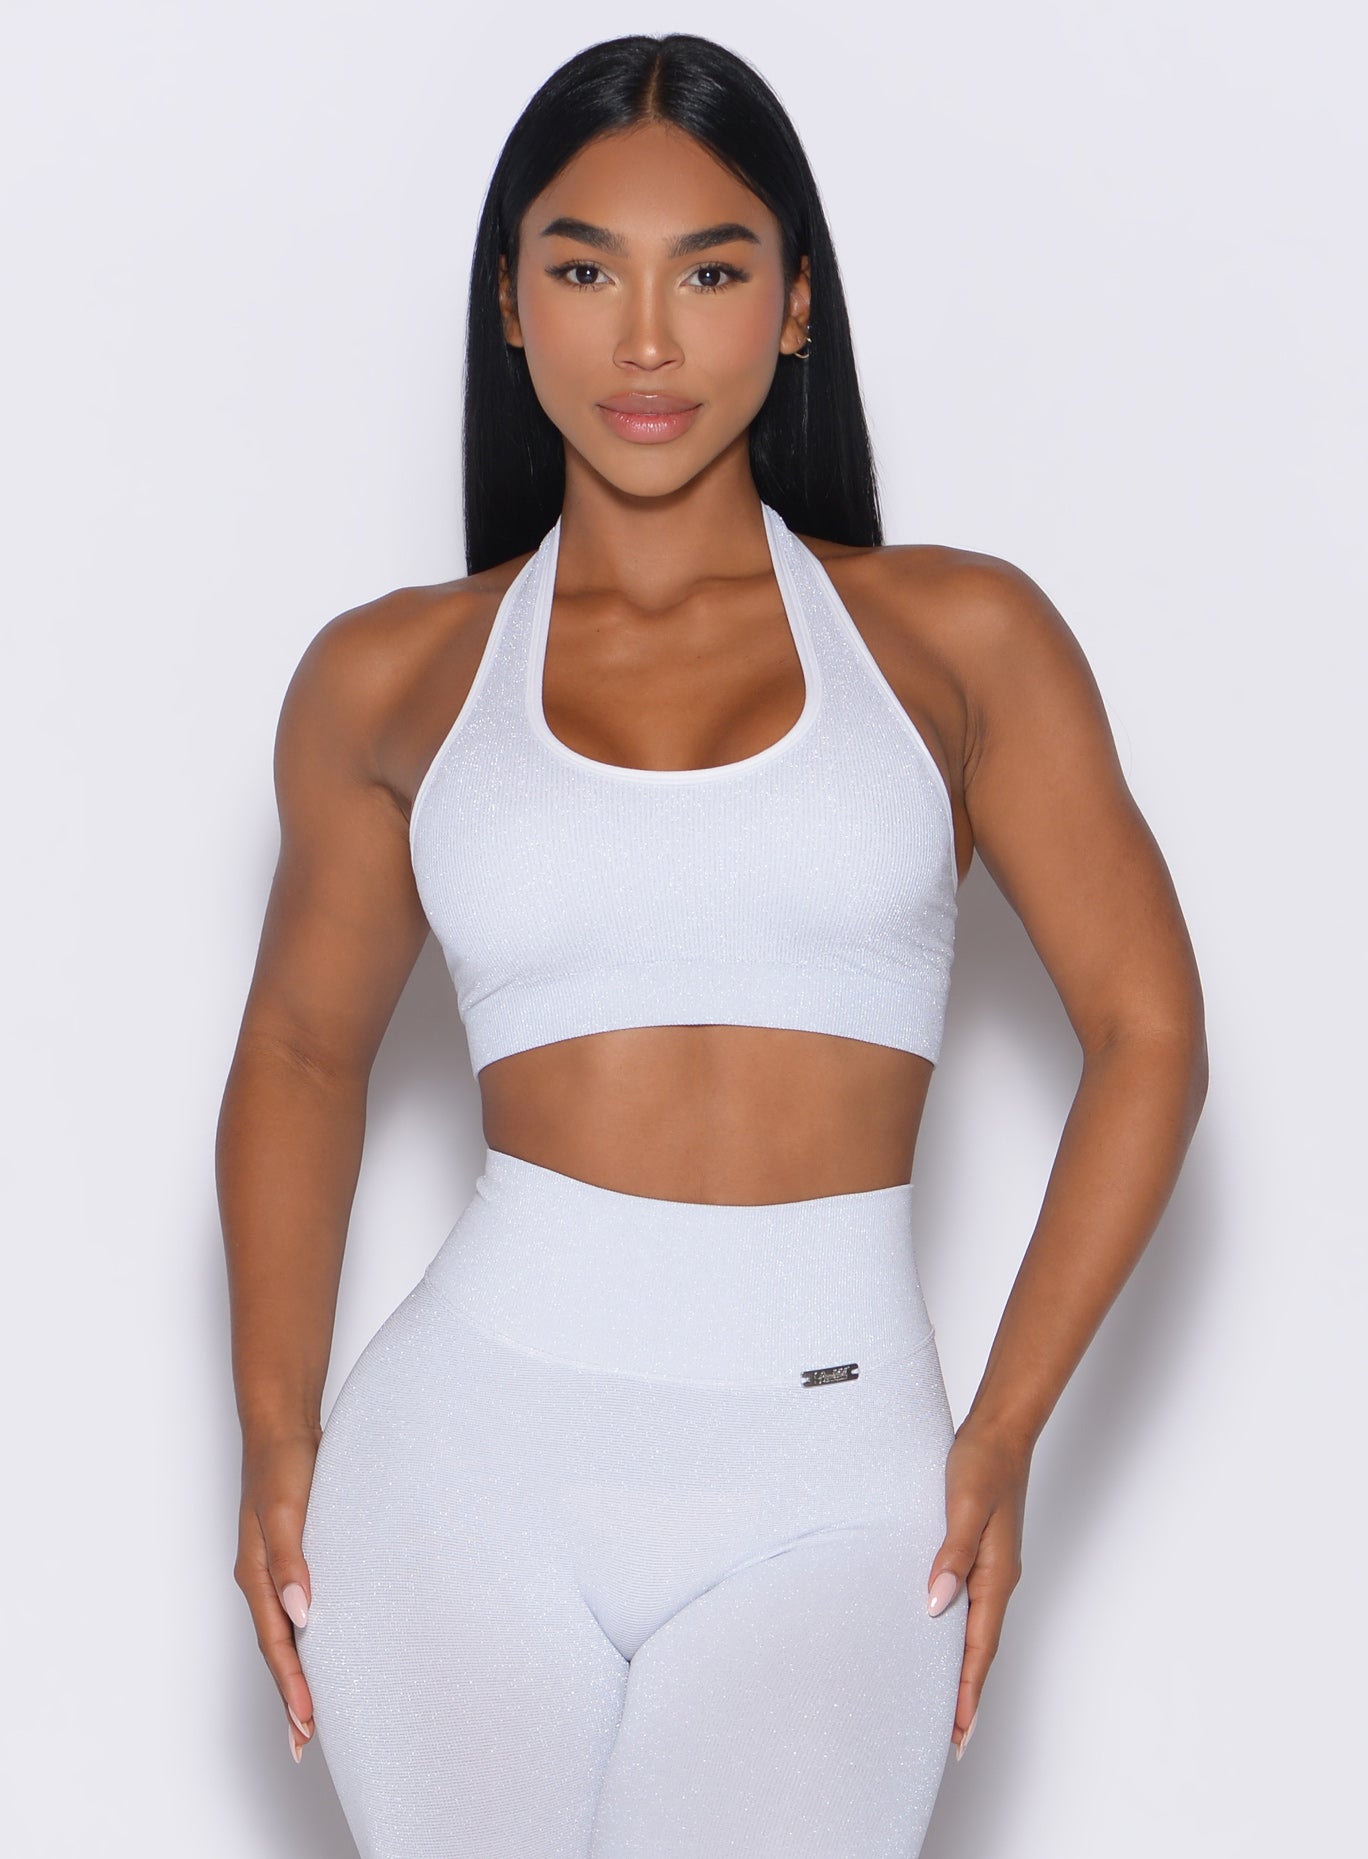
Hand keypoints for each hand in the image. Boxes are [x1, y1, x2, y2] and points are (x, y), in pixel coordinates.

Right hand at [234, 1427, 322, 1761]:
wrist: (282, 1426)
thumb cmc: (283, 1464)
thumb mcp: (285, 1509)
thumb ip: (291, 1560)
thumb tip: (302, 1613)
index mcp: (256, 1576)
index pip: (277, 1644)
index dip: (292, 1686)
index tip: (308, 1724)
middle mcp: (262, 1579)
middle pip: (276, 1649)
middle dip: (290, 1696)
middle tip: (306, 1742)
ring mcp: (275, 1569)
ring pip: (285, 1634)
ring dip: (297, 1673)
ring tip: (311, 1713)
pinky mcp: (292, 1555)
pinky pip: (296, 1610)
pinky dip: (305, 1638)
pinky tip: (320, 1646)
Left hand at [925, 1417, 1031, 1757]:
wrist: (1000, 1431)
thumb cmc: (982, 1462)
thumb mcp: (963, 1505)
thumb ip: (951, 1554)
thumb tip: (936, 1606)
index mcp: (995, 1575)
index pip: (978, 1649)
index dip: (966, 1693)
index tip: (956, 1734)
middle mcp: (997, 1579)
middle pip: (980, 1650)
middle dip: (965, 1695)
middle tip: (948, 1739)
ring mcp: (992, 1568)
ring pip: (976, 1631)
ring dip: (961, 1668)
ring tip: (943, 1703)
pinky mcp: (981, 1552)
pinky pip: (971, 1606)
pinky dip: (959, 1633)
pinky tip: (941, 1637)